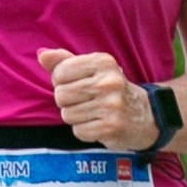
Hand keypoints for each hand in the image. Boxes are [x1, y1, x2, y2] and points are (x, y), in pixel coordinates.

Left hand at [40, 45, 156, 150]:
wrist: (145, 115)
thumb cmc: (109, 90)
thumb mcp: (91, 69)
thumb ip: (64, 61)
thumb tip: (41, 55)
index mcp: (103, 62)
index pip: (60, 72)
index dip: (62, 82)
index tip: (77, 84)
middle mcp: (110, 81)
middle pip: (61, 95)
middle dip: (67, 101)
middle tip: (86, 101)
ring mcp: (112, 105)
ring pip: (67, 115)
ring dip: (76, 117)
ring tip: (93, 112)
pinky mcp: (112, 126)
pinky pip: (79, 131)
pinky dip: (85, 130)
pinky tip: (99, 124)